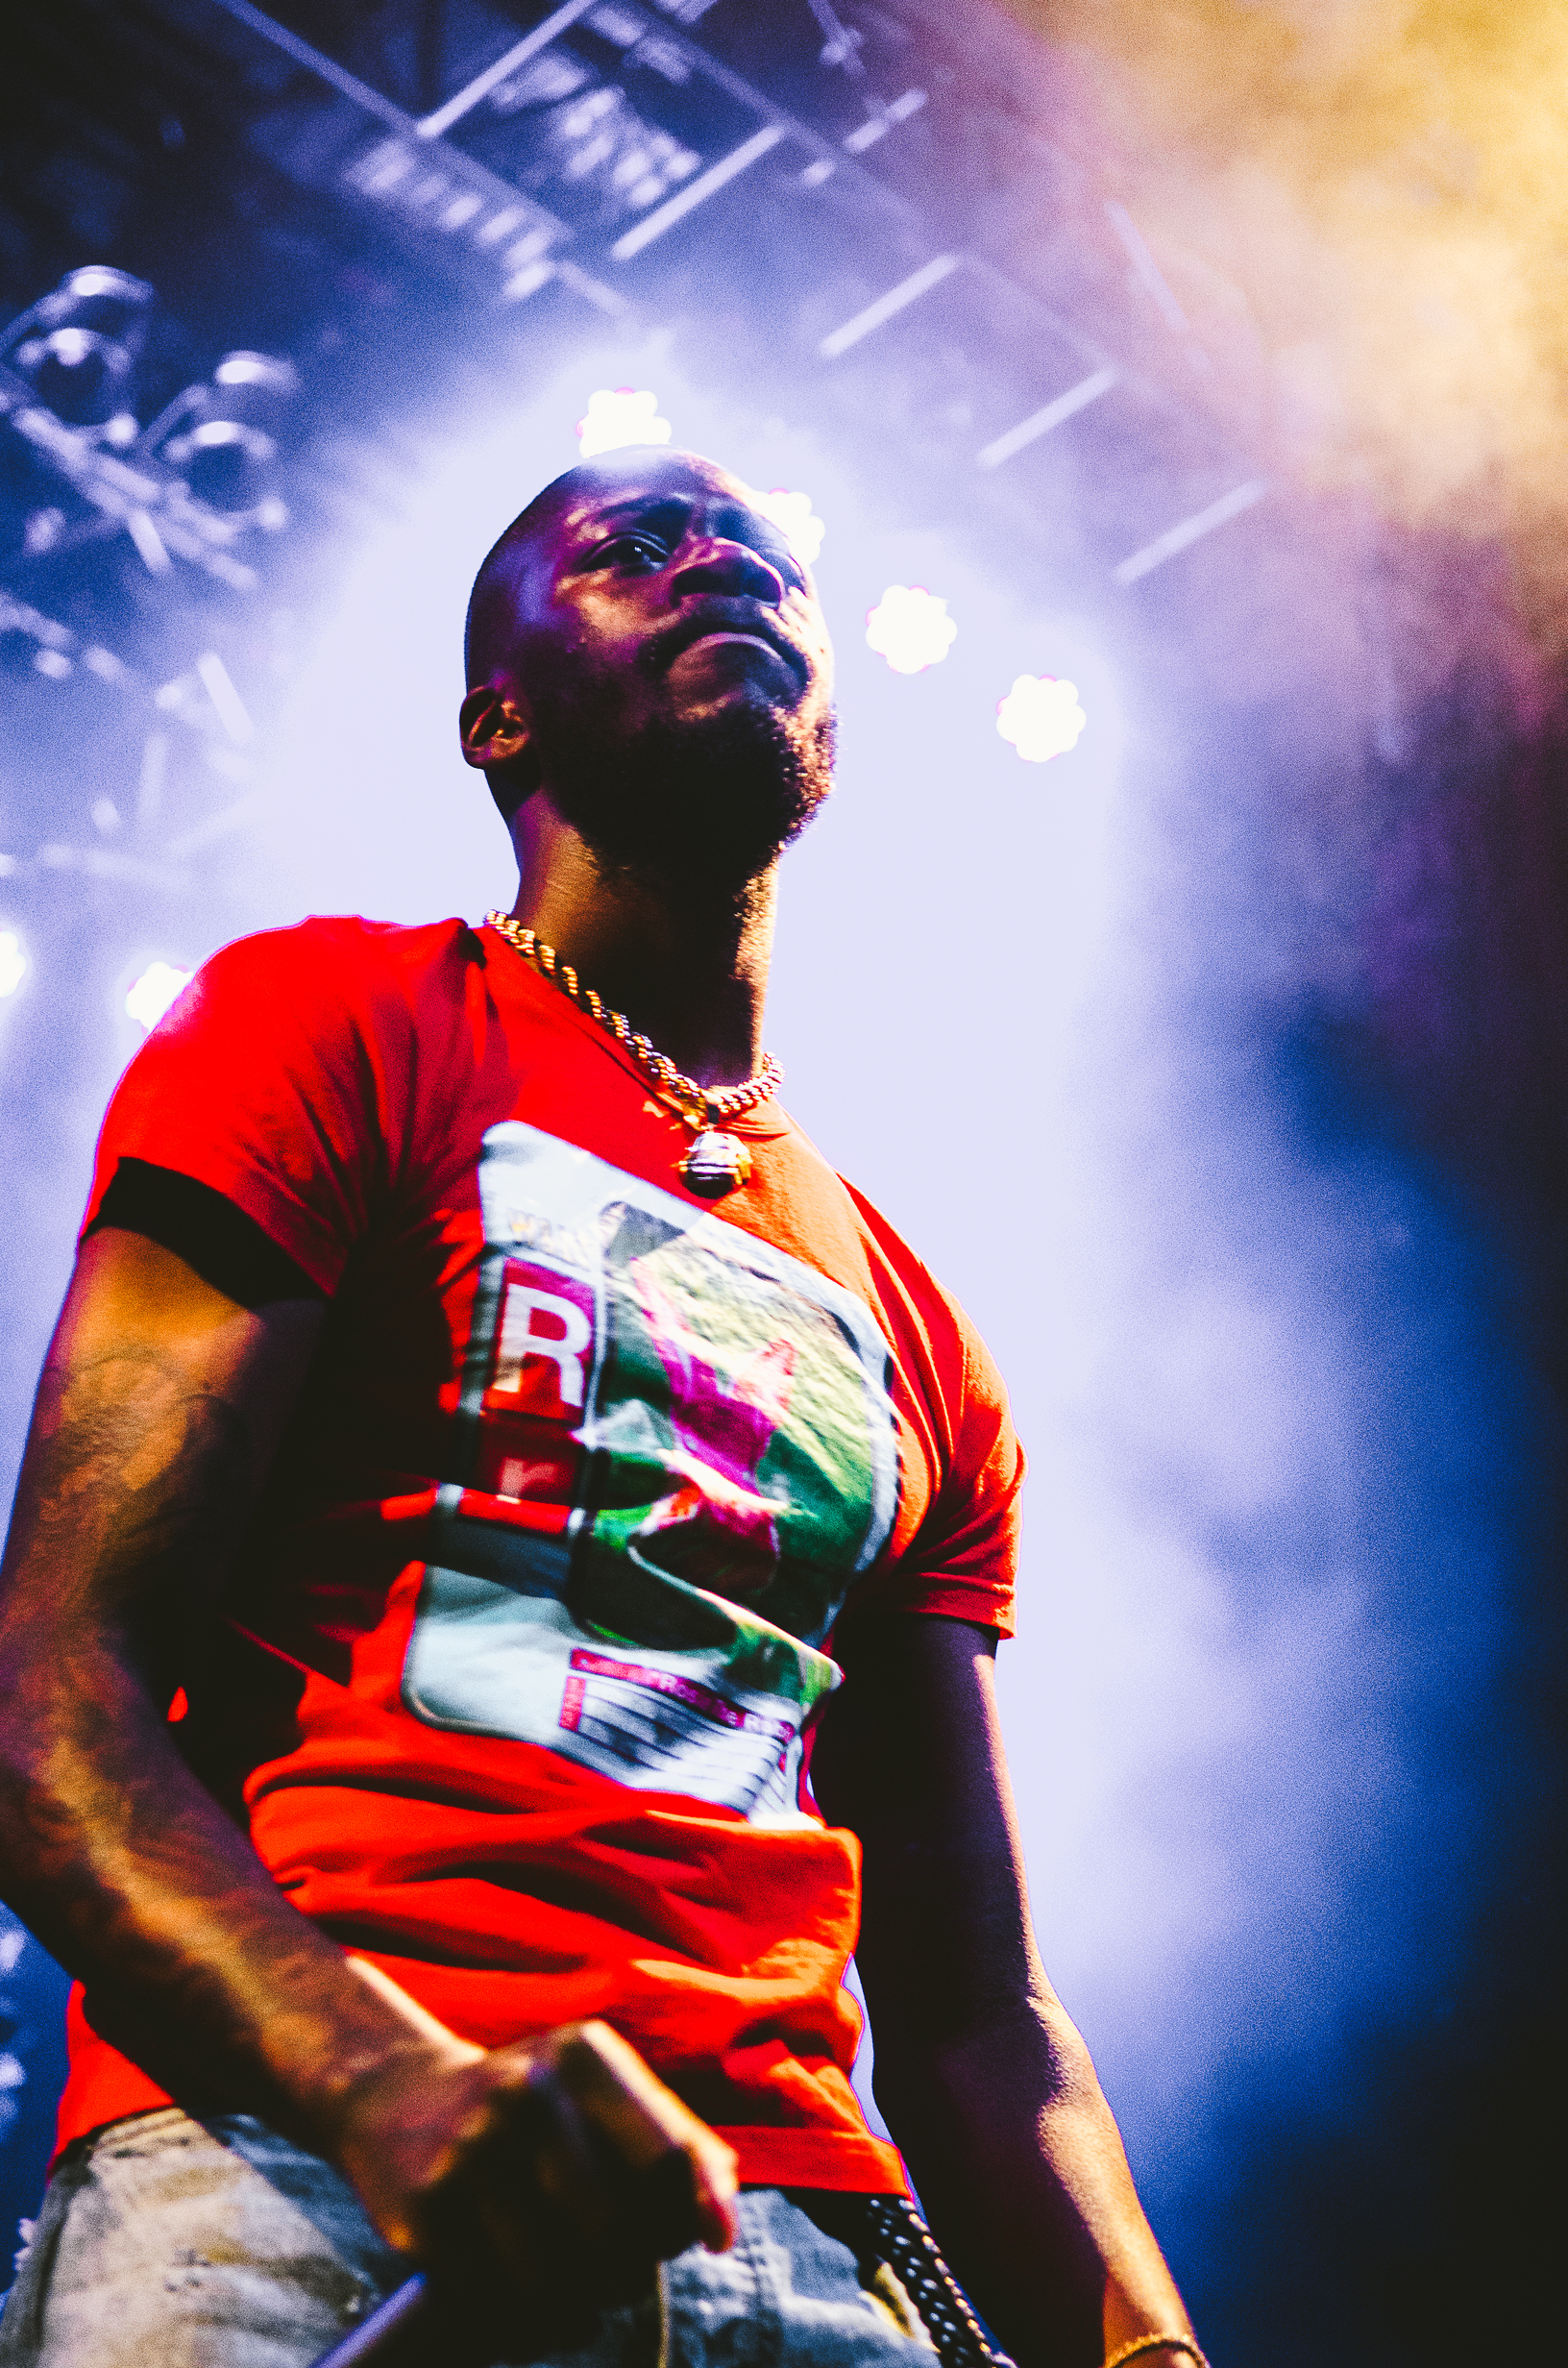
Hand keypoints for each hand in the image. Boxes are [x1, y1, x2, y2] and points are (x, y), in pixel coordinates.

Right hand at [331, 2007, 736, 2358]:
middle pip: (616, 2231)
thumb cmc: (533, 2104)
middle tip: (621, 2265)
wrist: (397, 2094)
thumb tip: (723, 2228)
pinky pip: (498, 2304)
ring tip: (578, 2286)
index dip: (697, 2209)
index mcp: (584, 2055)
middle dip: (631, 2267)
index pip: (667, 2153)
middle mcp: (527, 2092)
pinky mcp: (427, 2211)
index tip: (713, 2240)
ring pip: (556, 2280)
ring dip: (580, 2305)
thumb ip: (677, 2142)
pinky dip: (526, 2323)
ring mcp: (471, 2150)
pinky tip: (527, 2296)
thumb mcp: (601, 2089)